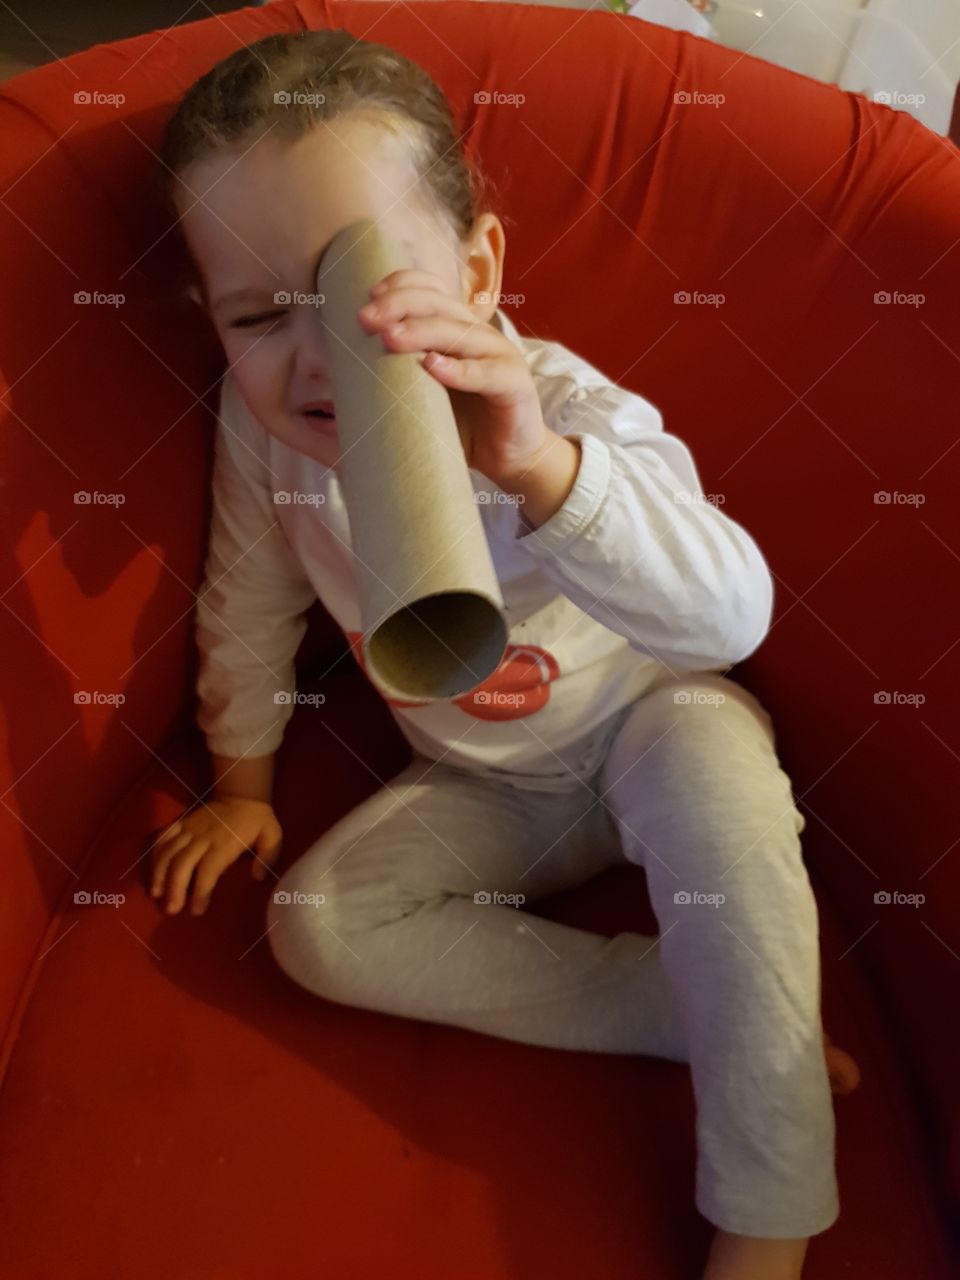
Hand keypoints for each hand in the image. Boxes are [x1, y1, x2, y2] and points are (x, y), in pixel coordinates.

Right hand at [148, 797, 281, 915]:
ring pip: (168, 852)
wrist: (241, 794)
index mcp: (225, 844)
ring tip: (156, 894)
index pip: (208, 870)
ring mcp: (189, 829)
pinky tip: (153, 872)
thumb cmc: (257, 821)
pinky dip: (155, 854)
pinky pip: (162, 837)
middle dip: (175, 888)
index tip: (197, 910)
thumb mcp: (272, 836)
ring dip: (160, 874)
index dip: (201, 892)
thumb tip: (258, 877)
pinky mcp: (180, 822)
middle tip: (172, 909)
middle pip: (182, 864)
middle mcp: (203, 837)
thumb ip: (268, 857)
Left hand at [357, 269, 549, 485]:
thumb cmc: (461, 427)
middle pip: (439, 305)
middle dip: (399, 307)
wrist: (510, 459)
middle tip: (366, 320)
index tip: (366, 300)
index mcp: (458, 329)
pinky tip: (433, 368)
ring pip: (460, 334)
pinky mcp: (515, 385)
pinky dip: (459, 371)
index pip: (430, 290)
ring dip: (422, 332)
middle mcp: (479, 335)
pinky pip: (486, 374)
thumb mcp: (420, 401)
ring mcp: (500, 357)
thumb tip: (331, 403)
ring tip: (390, 339)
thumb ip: (389, 389)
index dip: (399, 287)